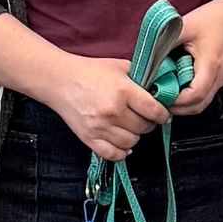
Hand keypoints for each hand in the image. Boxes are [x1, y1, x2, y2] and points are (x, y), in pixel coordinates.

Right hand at [46, 56, 170, 161]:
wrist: (60, 80)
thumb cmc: (90, 72)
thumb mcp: (120, 66)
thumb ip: (142, 77)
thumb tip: (160, 89)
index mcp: (123, 91)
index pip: (154, 111)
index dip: (162, 114)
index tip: (162, 114)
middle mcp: (113, 111)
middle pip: (144, 128)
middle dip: (148, 123)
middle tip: (144, 117)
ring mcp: (100, 127)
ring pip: (131, 142)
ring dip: (135, 136)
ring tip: (130, 126)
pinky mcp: (89, 138)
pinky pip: (113, 154)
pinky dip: (121, 151)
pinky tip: (122, 141)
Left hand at [169, 0, 222, 113]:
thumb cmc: (213, 19)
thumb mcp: (185, 26)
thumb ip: (166, 42)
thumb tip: (147, 58)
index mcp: (210, 65)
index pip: (194, 95)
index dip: (176, 101)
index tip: (159, 95)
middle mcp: (218, 77)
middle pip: (198, 106)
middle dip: (177, 107)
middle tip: (158, 100)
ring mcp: (220, 80)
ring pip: (201, 104)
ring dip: (183, 105)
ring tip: (165, 96)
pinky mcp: (218, 79)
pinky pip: (204, 96)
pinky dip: (189, 98)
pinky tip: (176, 89)